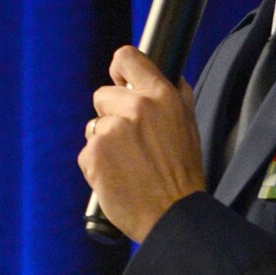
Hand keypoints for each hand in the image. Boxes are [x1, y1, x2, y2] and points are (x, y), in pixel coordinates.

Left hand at [79, 47, 205, 241]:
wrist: (172, 216)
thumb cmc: (182, 176)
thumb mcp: (189, 127)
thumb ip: (175, 97)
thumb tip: (165, 74)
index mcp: (161, 96)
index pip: (127, 58)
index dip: (119, 69)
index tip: (119, 81)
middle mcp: (135, 108)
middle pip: (102, 95)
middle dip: (112, 115)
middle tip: (132, 143)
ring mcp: (111, 130)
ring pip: (94, 126)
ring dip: (104, 143)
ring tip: (127, 165)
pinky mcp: (94, 154)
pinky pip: (87, 152)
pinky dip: (97, 165)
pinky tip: (117, 178)